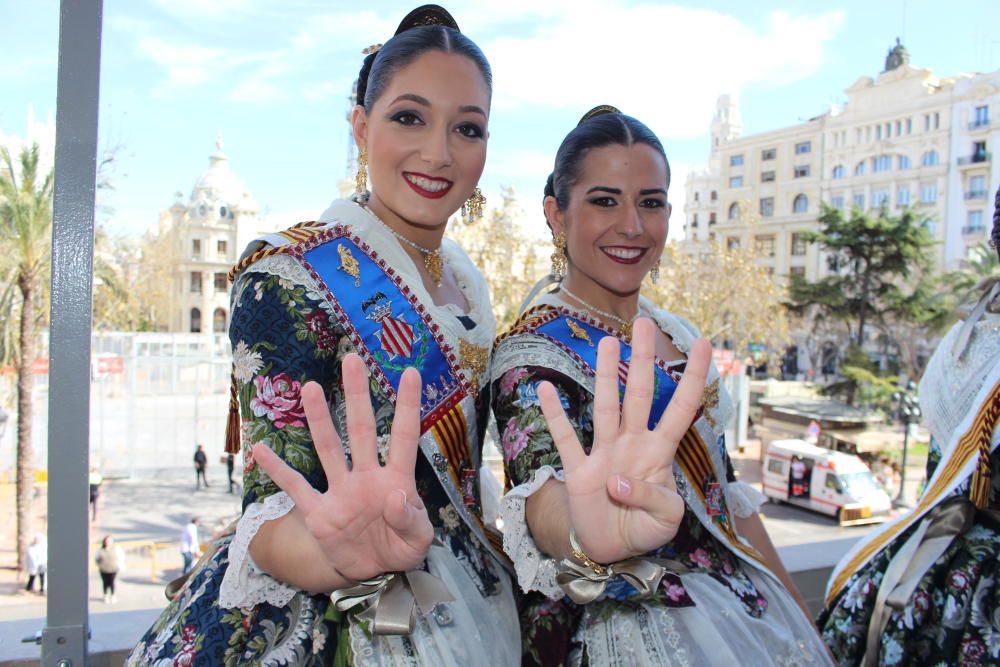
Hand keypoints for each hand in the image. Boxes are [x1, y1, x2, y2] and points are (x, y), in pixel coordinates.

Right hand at [253, 354, 433, 580]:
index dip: (407, 406)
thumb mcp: (418, 541)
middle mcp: (366, 476)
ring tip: (309, 388)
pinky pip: (296, 488)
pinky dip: (278, 471)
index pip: (404, 436)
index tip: (410, 373)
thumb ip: (412, 520)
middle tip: (351, 360)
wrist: (373, 572)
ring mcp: (340, 491)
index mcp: (397, 480)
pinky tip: (260, 449)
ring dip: (319, 419)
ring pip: (329, 448)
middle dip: (357, 396)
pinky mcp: (318, 512)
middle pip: (362, 430)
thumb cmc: (401, 546)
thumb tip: (397, 496)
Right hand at [538, 318, 710, 563]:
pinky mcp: (579, 471)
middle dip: (642, 360)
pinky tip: (546, 389)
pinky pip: (566, 440)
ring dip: (604, 376)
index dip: (693, 379)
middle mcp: (632, 444)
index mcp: (659, 453)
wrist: (611, 550)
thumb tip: (617, 479)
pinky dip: (555, 416)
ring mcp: (604, 454)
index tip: (703, 344)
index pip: (680, 409)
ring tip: (607, 344)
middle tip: (643, 324)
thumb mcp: (667, 520)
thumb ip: (653, 499)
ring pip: (606, 408)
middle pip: (638, 395)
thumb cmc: (645, 528)